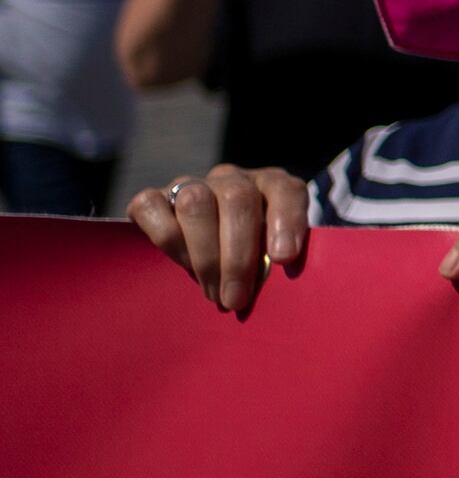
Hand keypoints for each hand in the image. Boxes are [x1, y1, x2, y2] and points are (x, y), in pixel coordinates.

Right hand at [127, 165, 311, 315]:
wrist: (211, 248)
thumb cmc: (251, 257)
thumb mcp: (274, 254)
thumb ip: (281, 256)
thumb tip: (283, 272)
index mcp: (272, 185)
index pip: (286, 190)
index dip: (287, 222)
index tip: (282, 258)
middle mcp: (233, 179)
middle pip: (237, 200)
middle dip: (237, 257)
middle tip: (236, 298)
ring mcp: (193, 184)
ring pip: (195, 203)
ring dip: (204, 255)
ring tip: (212, 292)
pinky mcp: (156, 197)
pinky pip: (151, 206)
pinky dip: (167, 238)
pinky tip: (183, 264)